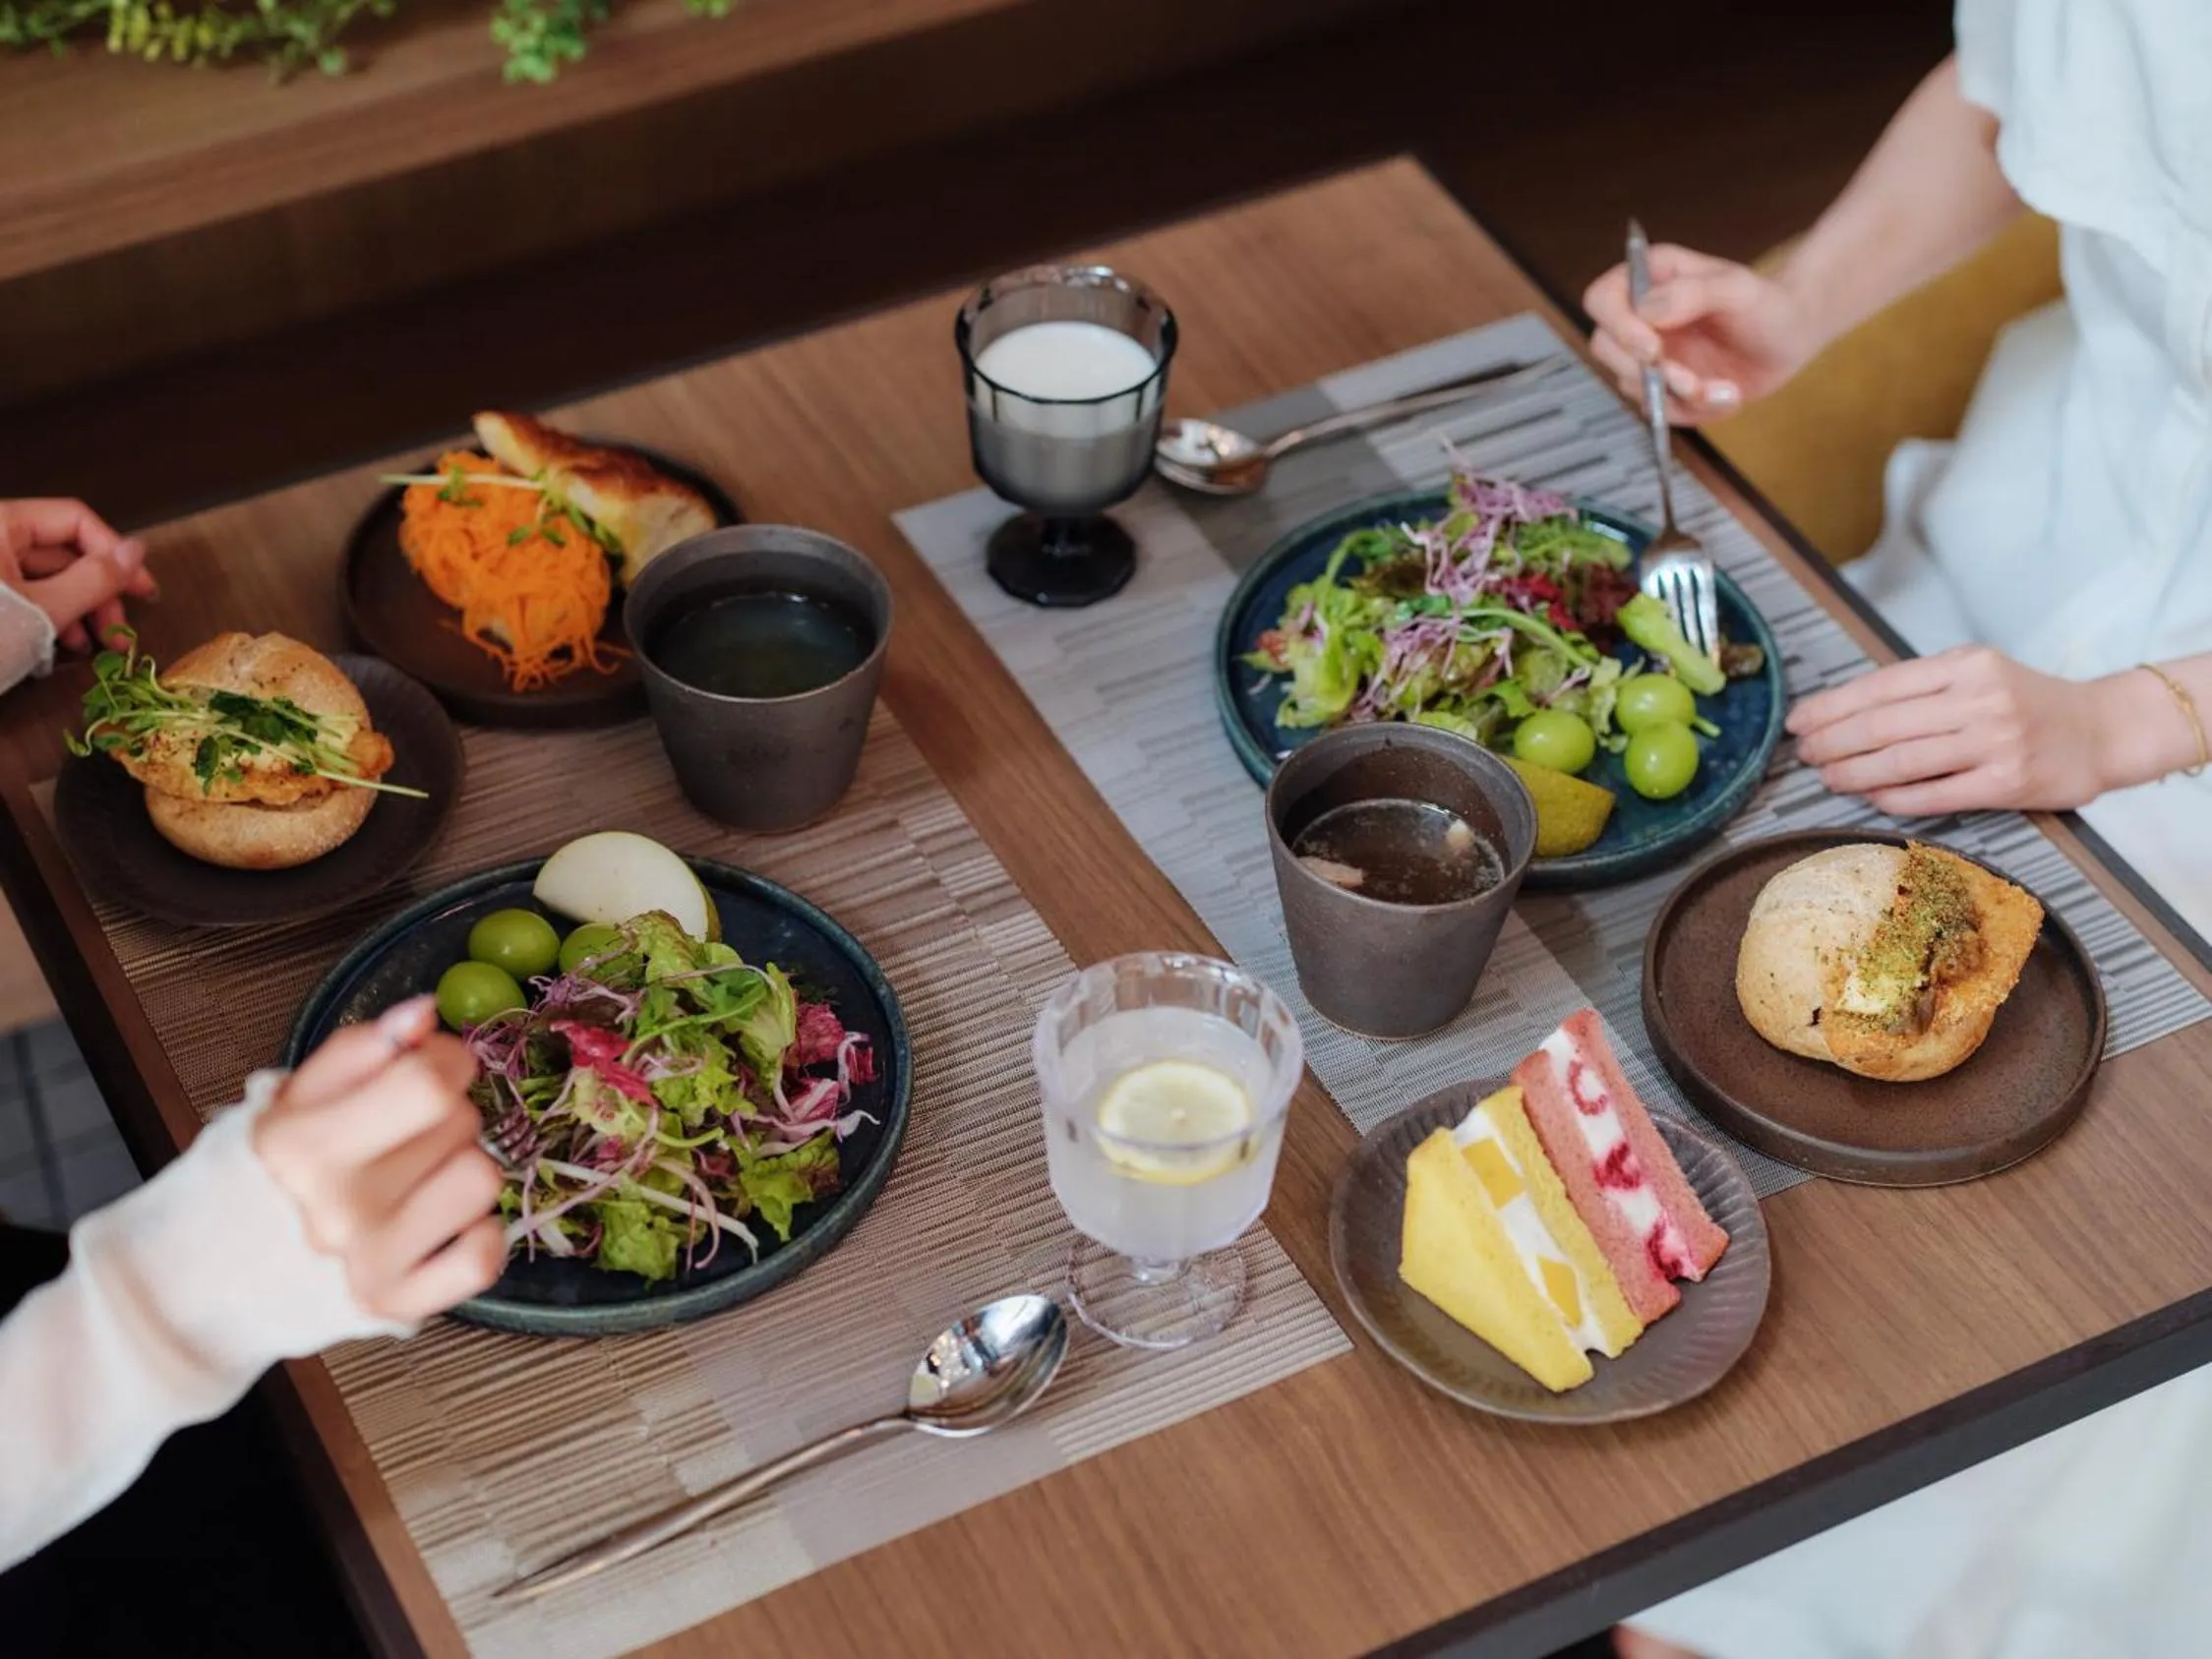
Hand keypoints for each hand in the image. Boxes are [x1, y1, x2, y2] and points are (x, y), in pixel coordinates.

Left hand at [0, 498, 157, 654]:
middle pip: (64, 551)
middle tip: (125, 630)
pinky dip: (53, 614)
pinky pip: (28, 591)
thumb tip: (138, 549)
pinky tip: (69, 642)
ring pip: (49, 575)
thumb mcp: (43, 610)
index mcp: (1, 523)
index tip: (143, 591)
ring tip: (102, 645)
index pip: (75, 520)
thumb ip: (94, 579)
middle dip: (100, 593)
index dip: (115, 553)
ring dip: (82, 609)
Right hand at [254, 997, 504, 1324]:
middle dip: (444, 1112)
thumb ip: (355, 1052)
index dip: (446, 1058)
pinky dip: (477, 1233)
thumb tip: (423, 1013)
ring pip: (482, 1181)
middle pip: (460, 1123)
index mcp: (303, 1148)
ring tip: (418, 1177)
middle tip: (404, 1130)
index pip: (428, 1082)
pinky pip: (484, 1257)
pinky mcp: (396, 1307)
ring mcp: (371, 1265)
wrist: (193, 1291)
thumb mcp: (279, 1106)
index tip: (433, 1062)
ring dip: (461, 1167)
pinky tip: (441, 1223)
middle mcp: (339, 1210)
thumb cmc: (241, 1183)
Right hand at [1583, 245, 1826, 424]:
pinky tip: (1726, 396)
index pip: (1602, 299)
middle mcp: (1641, 317)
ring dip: (1678, 395)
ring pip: (1632, 385)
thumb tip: (1647, 310)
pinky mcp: (1664, 386)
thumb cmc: (1767, 302)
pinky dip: (1693, 411)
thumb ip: (1693, 292)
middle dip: (1648, 371)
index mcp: (1650, 279)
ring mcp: (1650, 355)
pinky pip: (1660, 408)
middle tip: (1689, 379)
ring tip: (1721, 389)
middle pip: (1606, 347)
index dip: (1617, 325)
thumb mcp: (1737, 288)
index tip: (1652, 347)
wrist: (1792, 337)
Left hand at [1790, 646, 2157, 816]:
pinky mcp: (2006, 783)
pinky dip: (1892, 798)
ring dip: (1853, 772)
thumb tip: (1847, 711)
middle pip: (1882, 725)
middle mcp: (1979, 699)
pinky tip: (1869, 797)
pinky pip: (1932, 794)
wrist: (2103, 730)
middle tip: (1803, 754)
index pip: (1880, 686)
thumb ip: (1923, 687)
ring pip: (1901, 761)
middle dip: (1831, 741)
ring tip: (1826, 777)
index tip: (1798, 721)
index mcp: (1966, 665)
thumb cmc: (2028, 702)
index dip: (1831, 706)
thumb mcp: (1979, 674)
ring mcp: (1994, 742)